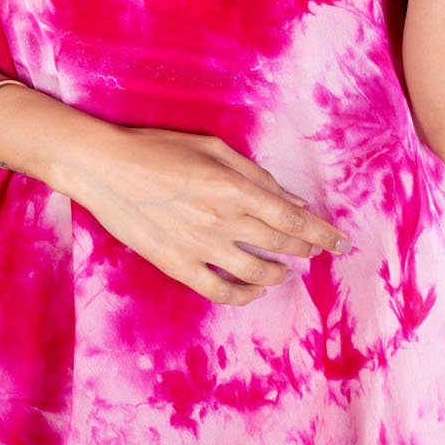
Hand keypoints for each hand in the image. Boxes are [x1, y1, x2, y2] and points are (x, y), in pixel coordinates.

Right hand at [67, 121, 351, 303]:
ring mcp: (201, 247)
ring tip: (285, 272)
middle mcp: (225, 221)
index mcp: (235, 188)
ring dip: (278, 274)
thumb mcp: (213, 148)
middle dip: (308, 250)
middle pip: (281, 244)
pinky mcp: (178, 266)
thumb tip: (290, 198)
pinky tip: (252, 291)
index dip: (322, 233)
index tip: (341, 242)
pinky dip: (243, 296)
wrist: (104, 168)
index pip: (293, 218)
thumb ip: (254, 175)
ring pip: (257, 273)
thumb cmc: (157, 148)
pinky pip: (220, 291)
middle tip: (321, 253)